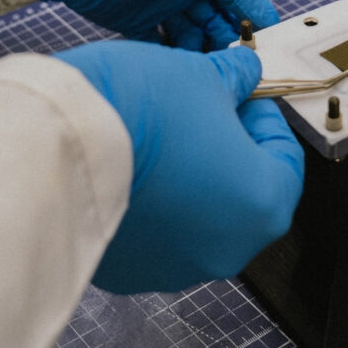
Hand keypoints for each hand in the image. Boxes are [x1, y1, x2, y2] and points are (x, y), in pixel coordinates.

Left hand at [45, 0, 277, 48]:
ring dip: (199, 53)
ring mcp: (160, 7)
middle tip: (229, 63)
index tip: (259, 47)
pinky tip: (179, 69)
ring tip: (203, 67)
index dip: (248, 21)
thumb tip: (265, 15)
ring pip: (190, 38)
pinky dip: (171, 58)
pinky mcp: (135, 25)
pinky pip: (160, 47)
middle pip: (215, 23)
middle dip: (224, 42)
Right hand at [54, 41, 303, 293]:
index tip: (242, 95)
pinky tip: (131, 167)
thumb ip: (235, 80)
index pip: (287, 160)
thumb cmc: (141, 110)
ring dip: (191, 180)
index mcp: (262, 206)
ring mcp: (176, 269)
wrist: (60, 142)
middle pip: (245, 193)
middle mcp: (226, 250)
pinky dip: (152, 206)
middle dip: (229, 149)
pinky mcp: (129, 273)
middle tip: (204, 110)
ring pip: (200, 218)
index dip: (264, 118)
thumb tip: (242, 74)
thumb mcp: (203, 76)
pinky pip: (156, 236)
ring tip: (161, 137)